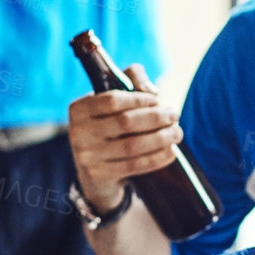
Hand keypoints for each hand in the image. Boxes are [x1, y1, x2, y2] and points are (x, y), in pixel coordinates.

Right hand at [66, 63, 179, 212]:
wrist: (95, 170)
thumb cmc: (109, 125)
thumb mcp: (114, 99)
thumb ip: (131, 79)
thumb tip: (152, 90)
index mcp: (79, 108)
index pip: (112, 100)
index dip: (139, 99)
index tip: (158, 100)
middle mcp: (78, 132)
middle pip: (125, 122)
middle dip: (156, 118)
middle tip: (175, 115)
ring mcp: (87, 156)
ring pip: (132, 145)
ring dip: (161, 138)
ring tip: (177, 133)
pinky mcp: (99, 175)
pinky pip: (134, 165)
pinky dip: (157, 158)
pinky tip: (171, 152)